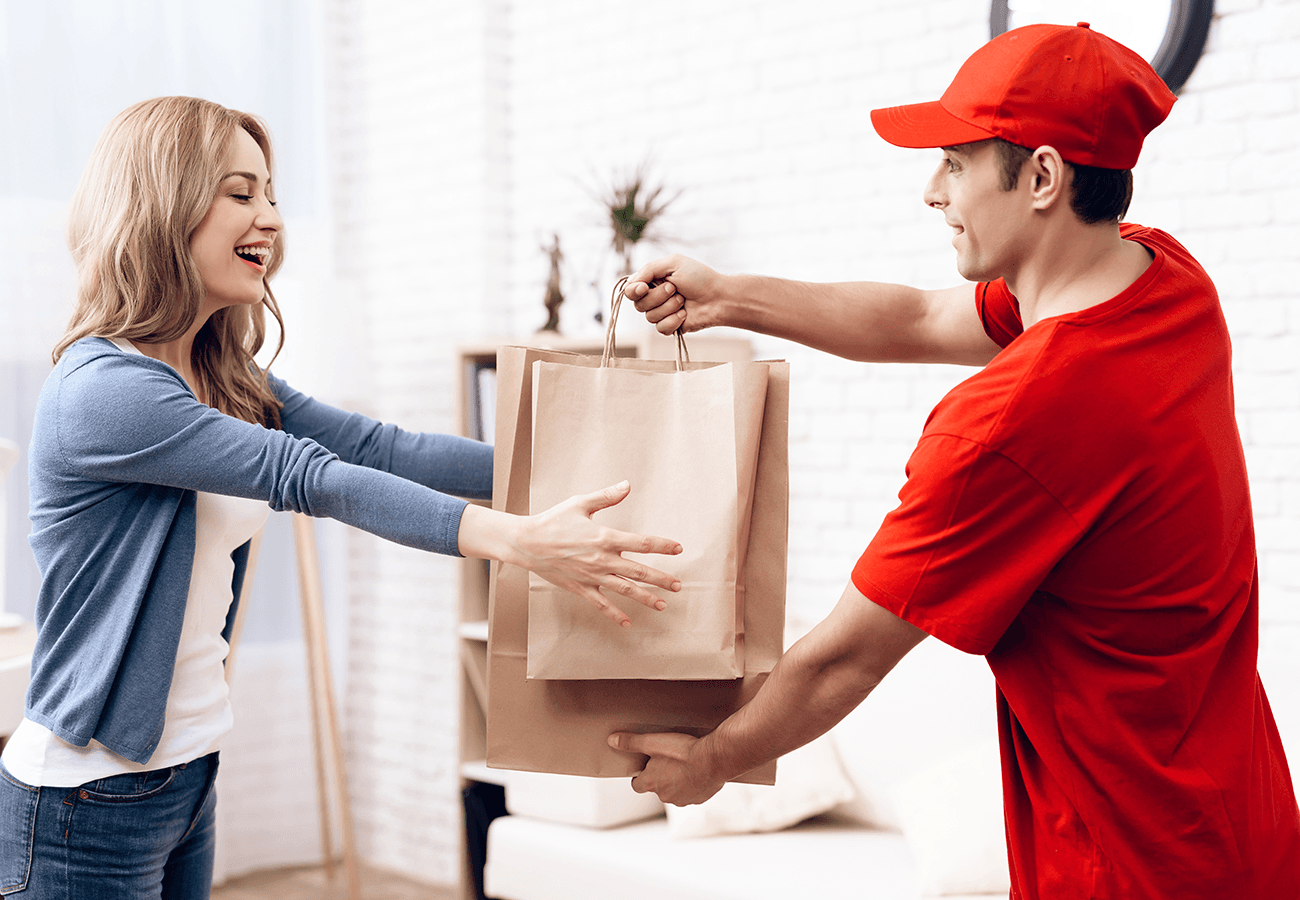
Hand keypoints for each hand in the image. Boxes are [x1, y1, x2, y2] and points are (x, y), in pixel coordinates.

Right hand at [510, 481, 682, 626]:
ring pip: (625, 590)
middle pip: (638, 571)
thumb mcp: (580, 504)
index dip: (662, 546)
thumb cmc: (553, 520)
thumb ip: (606, 496)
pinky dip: (615, 614)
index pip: (641, 543)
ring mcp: (592, 576)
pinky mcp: (580, 588)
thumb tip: (627, 485)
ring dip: (646, 598)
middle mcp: (602, 560)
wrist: (527, 543)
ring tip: (663, 605)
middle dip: (661, 579)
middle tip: (678, 586)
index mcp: (605, 537)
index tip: (678, 549)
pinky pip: (601, 604)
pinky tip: (627, 622)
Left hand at [607, 730, 724, 805]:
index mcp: (651, 782)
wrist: (714, 760)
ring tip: (684, 764)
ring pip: (674, 791)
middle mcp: (664, 795)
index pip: (637, 785)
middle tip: (668, 760)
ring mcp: (682, 800)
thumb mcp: (654, 742)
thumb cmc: (684, 751)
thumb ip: (632, 742)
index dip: (639, 776)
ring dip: (677, 782)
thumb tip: (612, 741)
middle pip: (656, 788)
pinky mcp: (698, 799)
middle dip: (660, 777)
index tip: (644, 767)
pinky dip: (692, 785)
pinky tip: (697, 771)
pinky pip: (691, 794)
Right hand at [622, 254, 725, 335]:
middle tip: (675, 289)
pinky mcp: (670, 326)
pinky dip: (674, 320)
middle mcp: (654, 298)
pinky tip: (685, 314)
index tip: (644, 288)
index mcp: (652, 281)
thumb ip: (648, 269)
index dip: (633, 291)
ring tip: (683, 300)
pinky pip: (660, 329)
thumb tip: (633, 283)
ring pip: (650, 317)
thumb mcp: (673, 263)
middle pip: (639, 305)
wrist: (718, 297)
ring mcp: (661, 313)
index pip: (630, 290)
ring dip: (669, 307)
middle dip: (659, 297)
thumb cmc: (699, 277)